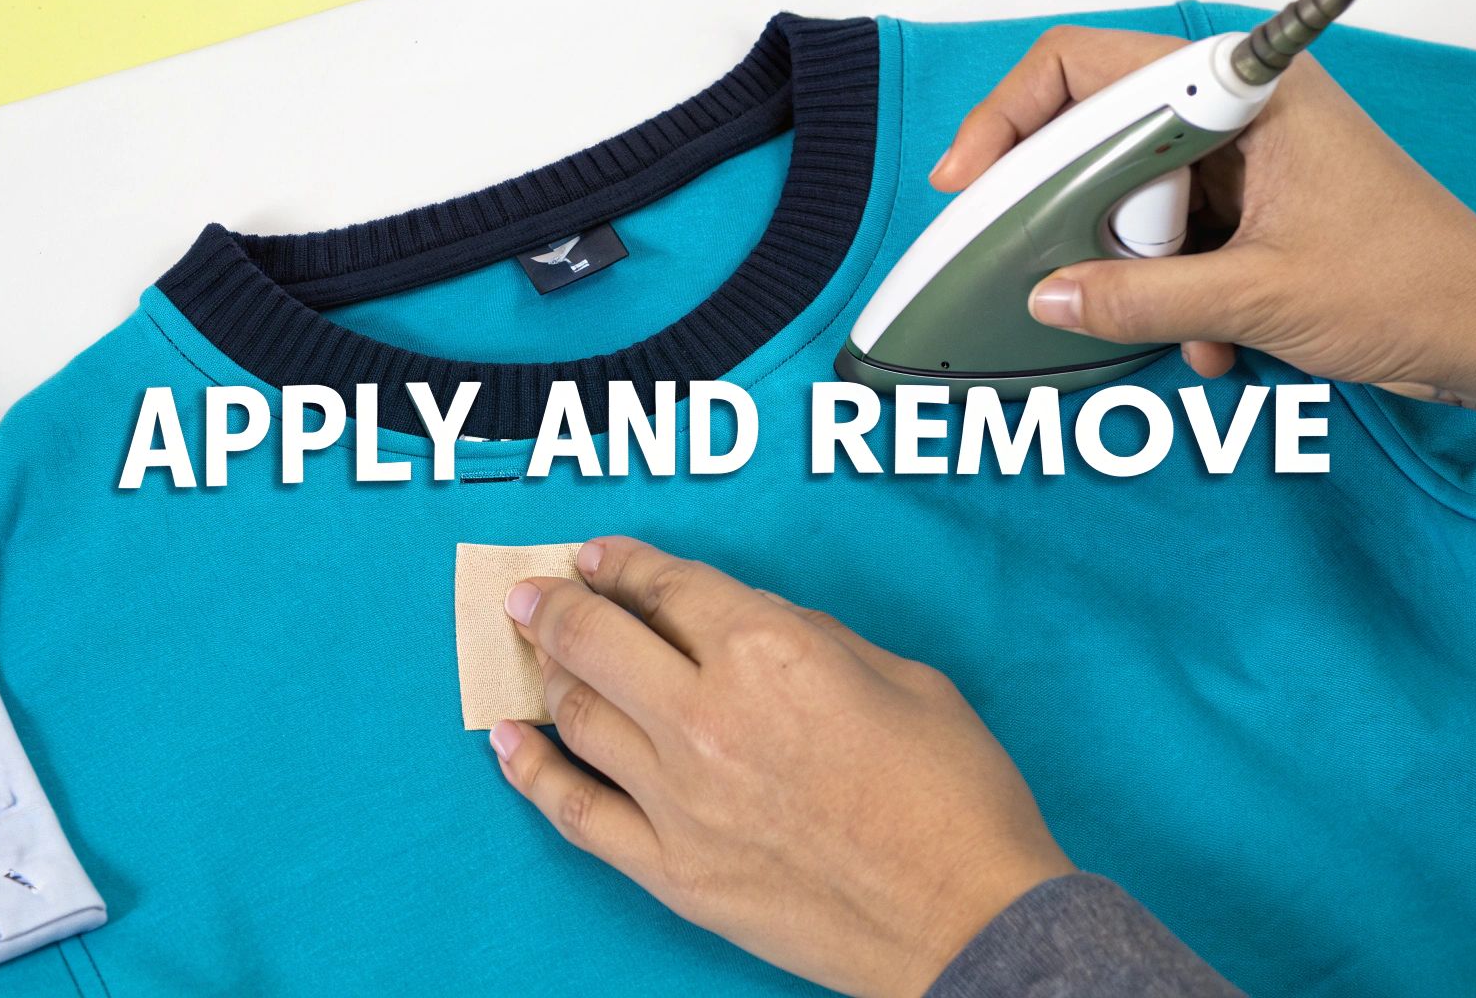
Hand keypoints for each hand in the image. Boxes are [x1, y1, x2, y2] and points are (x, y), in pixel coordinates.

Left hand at [490, 537, 1073, 996]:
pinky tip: (507, 744)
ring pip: (577, 717)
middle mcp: (708, 716)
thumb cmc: (954, 795)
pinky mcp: (673, 872)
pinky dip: (531, 773)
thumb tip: (753, 627)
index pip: (665, 586)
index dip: (620, 563)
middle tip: (528, 594)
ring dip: (543, 674)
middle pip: (596, 641)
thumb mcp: (903, 676)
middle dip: (553, 607)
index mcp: (771, 651)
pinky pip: (576, 813)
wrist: (968, 919)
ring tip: (530, 655)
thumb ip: (815, 637)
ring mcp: (680, 800)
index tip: (593, 556)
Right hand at [932, 26, 1475, 453]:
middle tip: (1054, 273)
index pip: (1088, 68)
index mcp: (1242, 92)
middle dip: (1079, 220)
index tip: (969, 181)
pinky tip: (1211, 339)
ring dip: (1134, 273)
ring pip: (1126, 198)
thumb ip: (1141, 299)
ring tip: (1180, 323)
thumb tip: (1048, 297)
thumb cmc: (1413, 283)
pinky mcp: (1243, 207)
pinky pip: (1163, 239)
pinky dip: (1169, 294)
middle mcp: (1233, 112)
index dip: (1011, 116)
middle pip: (1096, 137)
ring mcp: (1237, 160)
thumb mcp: (1256, 299)